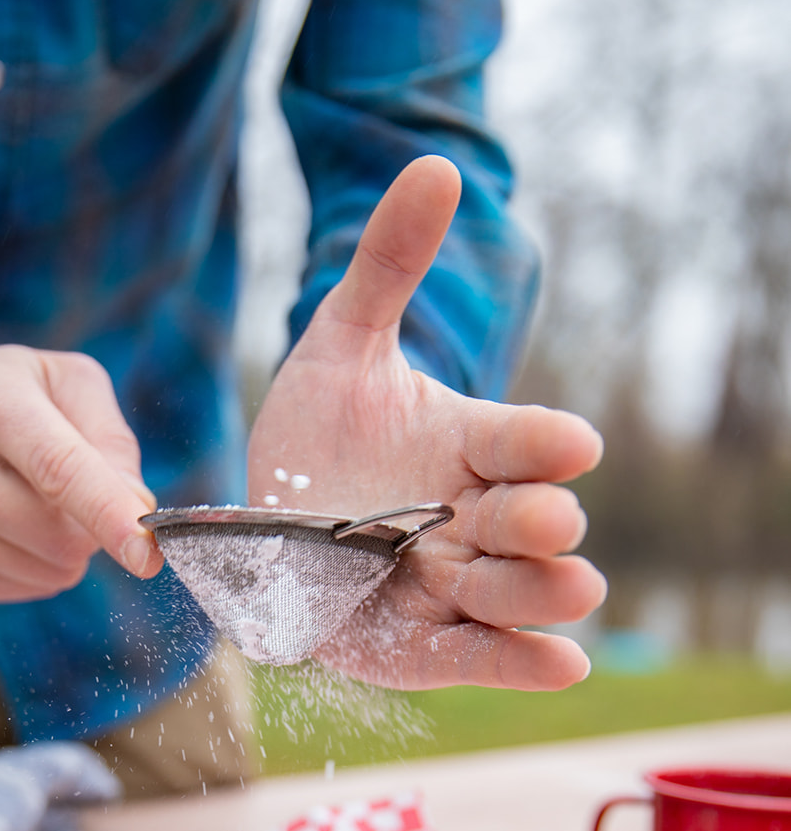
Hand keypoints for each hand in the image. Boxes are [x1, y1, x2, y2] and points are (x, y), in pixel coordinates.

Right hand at [0, 319, 161, 601]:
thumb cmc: (0, 391)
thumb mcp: (63, 381)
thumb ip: (112, 442)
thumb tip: (137, 511)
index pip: (58, 470)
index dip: (108, 515)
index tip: (148, 555)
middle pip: (59, 535)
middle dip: (92, 527)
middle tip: (73, 492)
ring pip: (48, 570)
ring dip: (65, 548)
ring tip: (30, 499)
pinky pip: (23, 588)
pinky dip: (36, 566)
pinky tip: (8, 524)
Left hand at [247, 157, 606, 689]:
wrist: (257, 525)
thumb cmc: (313, 431)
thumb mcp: (337, 344)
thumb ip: (385, 266)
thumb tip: (435, 166)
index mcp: (469, 446)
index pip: (520, 442)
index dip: (544, 445)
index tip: (572, 442)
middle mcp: (473, 517)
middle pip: (528, 522)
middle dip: (543, 522)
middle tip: (550, 517)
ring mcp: (451, 584)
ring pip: (513, 592)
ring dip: (542, 592)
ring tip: (573, 588)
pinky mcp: (422, 645)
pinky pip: (477, 656)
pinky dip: (520, 663)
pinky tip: (563, 664)